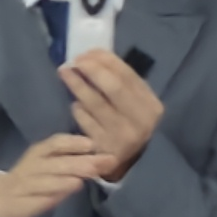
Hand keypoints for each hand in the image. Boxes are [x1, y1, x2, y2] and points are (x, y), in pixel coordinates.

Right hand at [0, 135, 107, 216]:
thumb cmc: (28, 182)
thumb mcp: (45, 165)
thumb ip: (69, 161)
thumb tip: (101, 158)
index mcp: (37, 154)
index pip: (55, 143)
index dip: (73, 142)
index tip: (92, 144)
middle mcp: (30, 168)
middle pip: (55, 164)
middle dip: (80, 163)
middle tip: (104, 163)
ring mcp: (21, 188)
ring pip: (44, 182)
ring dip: (62, 181)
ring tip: (81, 181)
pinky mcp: (17, 207)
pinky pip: (33, 202)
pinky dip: (47, 199)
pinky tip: (58, 199)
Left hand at [59, 51, 164, 179]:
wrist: (131, 164)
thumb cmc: (129, 125)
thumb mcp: (134, 105)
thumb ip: (121, 83)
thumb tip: (93, 55)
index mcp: (151, 105)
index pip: (128, 76)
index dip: (106, 61)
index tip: (88, 52)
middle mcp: (141, 120)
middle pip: (114, 87)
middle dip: (92, 70)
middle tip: (75, 61)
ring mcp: (122, 135)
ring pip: (96, 104)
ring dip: (78, 85)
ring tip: (65, 73)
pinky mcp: (104, 147)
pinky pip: (86, 122)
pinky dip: (78, 110)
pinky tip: (75, 104)